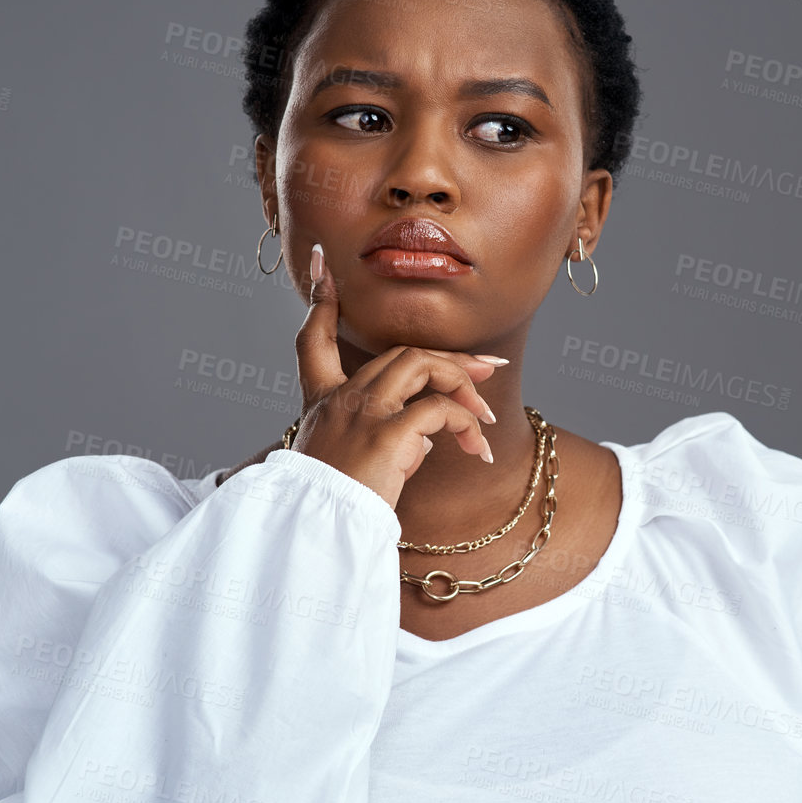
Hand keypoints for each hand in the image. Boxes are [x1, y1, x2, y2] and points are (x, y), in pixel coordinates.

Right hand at [290, 243, 501, 510]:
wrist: (315, 539)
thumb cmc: (334, 512)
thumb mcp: (352, 465)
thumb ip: (386, 439)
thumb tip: (428, 437)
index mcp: (319, 405)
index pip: (312, 337)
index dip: (319, 298)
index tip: (322, 263)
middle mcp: (337, 401)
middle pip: (399, 353)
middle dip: (449, 358)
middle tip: (489, 369)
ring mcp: (361, 414)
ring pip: (420, 365)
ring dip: (462, 383)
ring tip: (485, 415)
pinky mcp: (385, 435)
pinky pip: (438, 410)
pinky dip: (464, 423)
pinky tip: (474, 447)